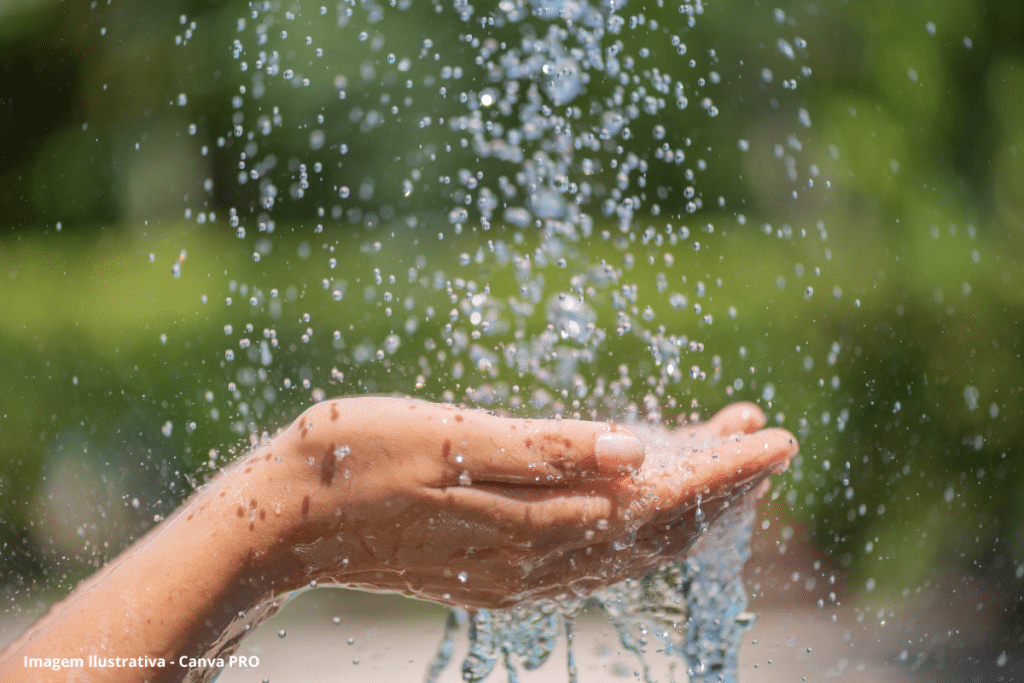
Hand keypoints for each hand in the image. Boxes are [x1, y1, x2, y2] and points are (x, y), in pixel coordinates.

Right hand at [250, 398, 795, 608]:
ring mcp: (517, 570)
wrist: (285, 520)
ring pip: (628, 544)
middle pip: (655, 527)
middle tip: (759, 435)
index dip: (720, 468)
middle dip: (715, 482)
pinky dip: (634, 526)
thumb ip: (544, 451)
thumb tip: (632, 454)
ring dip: (681, 503)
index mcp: (535, 521)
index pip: (658, 500)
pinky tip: (638, 502)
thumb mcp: (451, 437)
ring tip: (716, 459)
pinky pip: (591, 554)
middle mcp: (538, 558)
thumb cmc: (359, 459)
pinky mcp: (494, 568)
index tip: (773, 435)